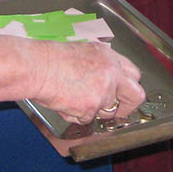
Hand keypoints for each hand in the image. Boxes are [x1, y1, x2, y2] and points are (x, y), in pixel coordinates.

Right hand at [29, 39, 145, 124]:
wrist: (37, 67)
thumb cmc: (51, 59)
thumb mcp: (83, 52)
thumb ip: (100, 67)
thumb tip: (106, 82)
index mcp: (109, 57)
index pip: (134, 74)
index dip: (129, 87)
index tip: (124, 94)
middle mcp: (111, 73)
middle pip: (136, 95)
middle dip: (127, 107)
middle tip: (116, 110)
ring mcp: (103, 91)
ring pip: (107, 111)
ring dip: (93, 110)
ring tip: (73, 98)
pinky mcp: (91, 107)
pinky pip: (87, 119)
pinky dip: (76, 115)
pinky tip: (65, 102)